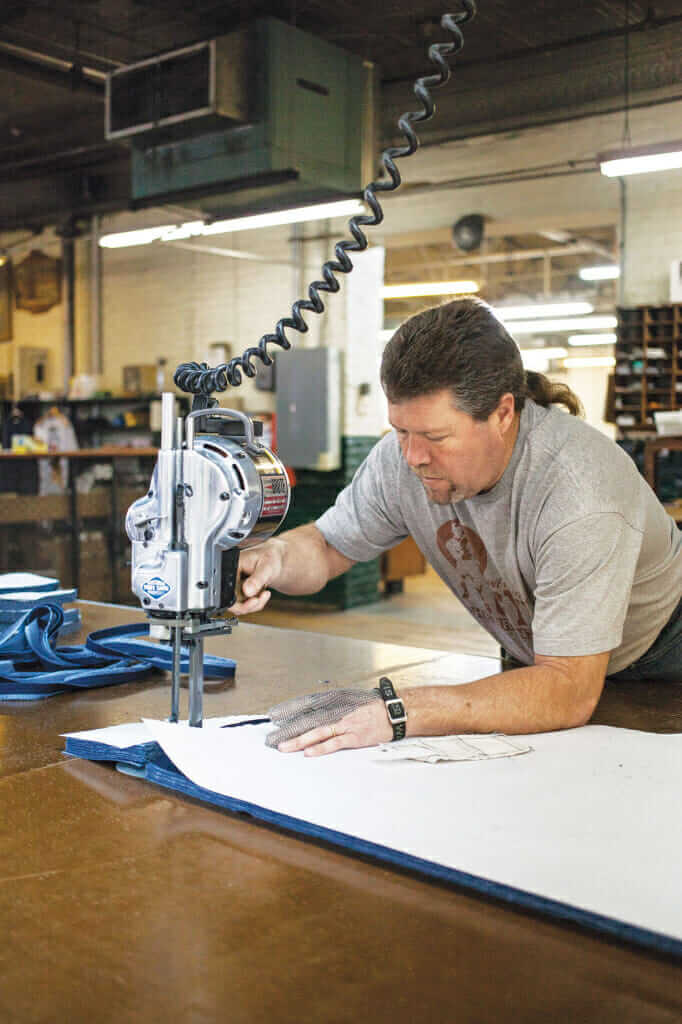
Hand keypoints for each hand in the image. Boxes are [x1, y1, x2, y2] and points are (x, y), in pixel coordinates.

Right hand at [228, 539, 285, 614]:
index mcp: (231, 566)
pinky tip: (262, 595)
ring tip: (265, 594)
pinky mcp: (238, 592)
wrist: (274, 560)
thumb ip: (257, 579)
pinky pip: (244, 606)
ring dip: (253, 605)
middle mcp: (228, 576)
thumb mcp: (266, 567)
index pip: (226, 589)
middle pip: (230, 601)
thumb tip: (247, 591)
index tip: (254, 599)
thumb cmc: (270, 558)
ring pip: (237, 606)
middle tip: (261, 598)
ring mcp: (233, 586)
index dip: (238, 599)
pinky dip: (255, 604)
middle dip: (248, 605)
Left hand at [265, 687, 392, 755]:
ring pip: (318, 733)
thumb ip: (335, 707)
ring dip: (300, 741)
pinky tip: (309, 752)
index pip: (308, 708)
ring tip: (285, 748)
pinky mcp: (354, 737)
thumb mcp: (351, 702)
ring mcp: (345, 725)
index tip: (276, 718)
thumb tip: (317, 714)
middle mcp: (338, 712)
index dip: (291, 713)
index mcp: (336, 703)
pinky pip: (334, 743)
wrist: (393, 712)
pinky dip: (320, 748)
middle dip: (291, 731)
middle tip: (275, 740)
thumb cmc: (373, 707)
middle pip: (309, 722)